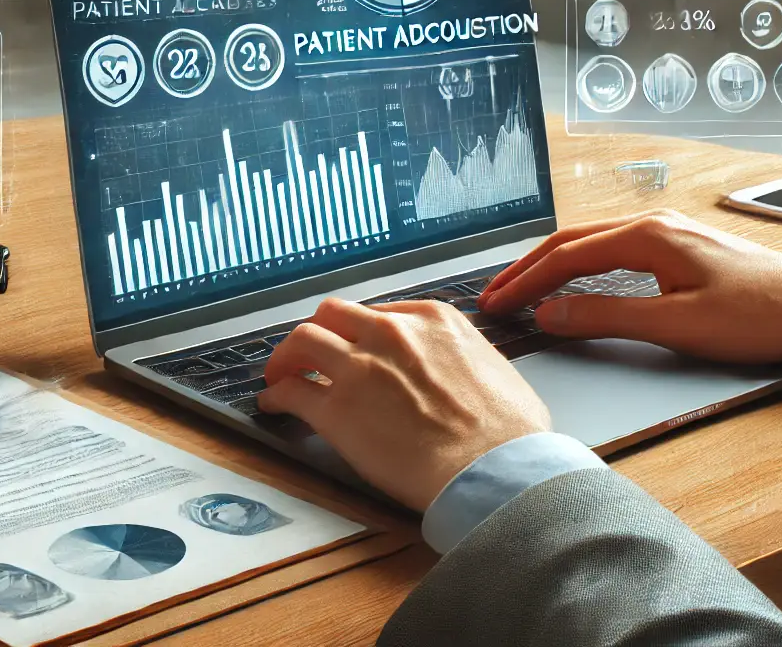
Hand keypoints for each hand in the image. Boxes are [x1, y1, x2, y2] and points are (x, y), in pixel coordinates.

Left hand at [255, 297, 549, 511]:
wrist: (495, 468)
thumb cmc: (508, 432)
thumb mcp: (492, 366)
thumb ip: (463, 356)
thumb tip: (460, 369)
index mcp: (431, 320)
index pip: (378, 313)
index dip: (359, 332)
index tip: (354, 346)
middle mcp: (389, 334)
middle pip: (333, 314)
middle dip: (319, 331)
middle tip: (310, 353)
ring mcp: (358, 368)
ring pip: (303, 340)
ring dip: (287, 357)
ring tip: (280, 374)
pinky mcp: (335, 409)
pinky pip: (290, 391)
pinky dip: (276, 394)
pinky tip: (273, 404)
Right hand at [479, 209, 781, 363]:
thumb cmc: (760, 316)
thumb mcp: (677, 324)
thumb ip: (608, 318)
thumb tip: (551, 315)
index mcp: (648, 236)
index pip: (566, 257)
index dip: (525, 282)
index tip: (495, 305)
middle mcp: (654, 225)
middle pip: (571, 243)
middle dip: (528, 270)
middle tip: (494, 297)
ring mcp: (670, 234)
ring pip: (592, 244)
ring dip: (553, 267)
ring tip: (522, 290)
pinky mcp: (682, 250)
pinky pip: (615, 251)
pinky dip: (582, 267)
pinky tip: (576, 283)